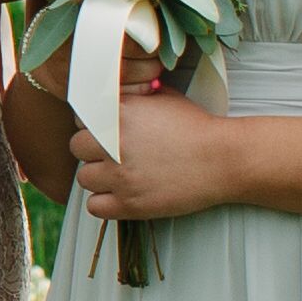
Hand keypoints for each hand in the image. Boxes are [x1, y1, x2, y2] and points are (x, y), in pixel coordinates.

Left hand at [65, 81, 238, 226]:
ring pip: (84, 178)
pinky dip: (105, 203)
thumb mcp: (164, 98)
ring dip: (99, 177)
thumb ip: (133, 96)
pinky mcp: (130, 204)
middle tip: (115, 154)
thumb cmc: (197, 127)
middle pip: (77, 147)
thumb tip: (113, 93)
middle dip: (93, 150)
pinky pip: (94, 207)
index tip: (108, 132)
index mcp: (120, 114)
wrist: (225, 159)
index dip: (94, 126)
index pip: (81, 118)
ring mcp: (120, 176)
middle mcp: (114, 143)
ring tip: (122, 175)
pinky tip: (123, 194)